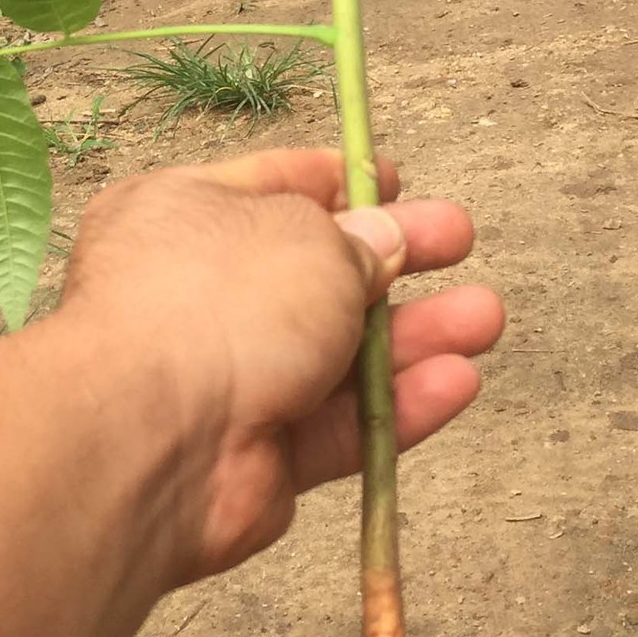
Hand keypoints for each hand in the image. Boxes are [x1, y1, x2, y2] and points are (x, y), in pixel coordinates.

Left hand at [58, 149, 500, 585]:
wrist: (151, 439)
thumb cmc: (218, 300)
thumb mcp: (306, 239)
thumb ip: (356, 242)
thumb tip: (384, 242)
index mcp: (185, 213)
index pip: (273, 186)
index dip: (340, 182)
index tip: (400, 180)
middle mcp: (200, 291)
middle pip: (316, 271)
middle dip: (398, 258)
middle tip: (462, 242)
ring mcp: (228, 376)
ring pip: (338, 353)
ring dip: (414, 336)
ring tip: (486, 318)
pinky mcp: (256, 456)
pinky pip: (338, 426)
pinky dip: (396, 407)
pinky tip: (458, 383)